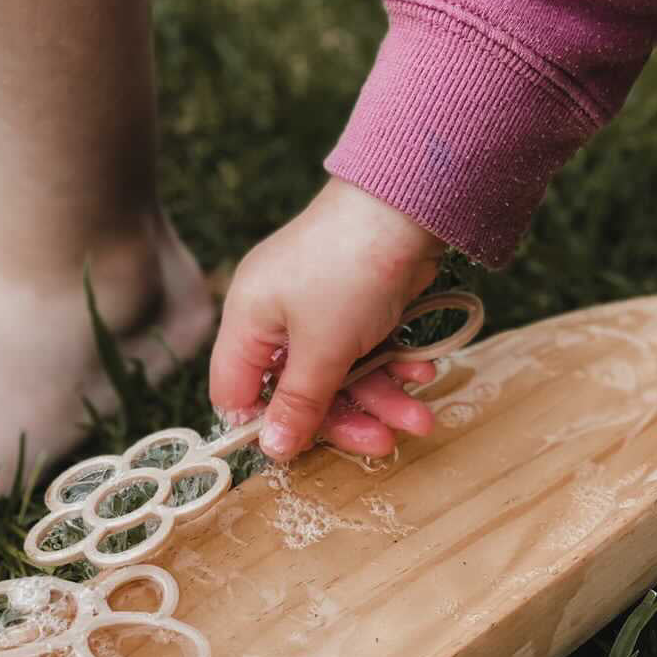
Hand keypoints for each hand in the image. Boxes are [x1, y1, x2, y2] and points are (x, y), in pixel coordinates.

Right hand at [210, 178, 445, 459]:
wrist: (408, 206)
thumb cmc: (351, 271)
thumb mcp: (323, 349)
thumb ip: (299, 403)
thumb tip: (271, 449)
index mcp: (247, 320)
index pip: (235, 391)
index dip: (264, 425)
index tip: (301, 450)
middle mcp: (276, 315)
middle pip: (298, 391)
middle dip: (346, 418)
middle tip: (384, 443)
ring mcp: (318, 308)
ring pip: (340, 374)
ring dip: (381, 398)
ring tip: (421, 419)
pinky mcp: (356, 302)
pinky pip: (365, 350)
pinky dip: (392, 365)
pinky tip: (422, 372)